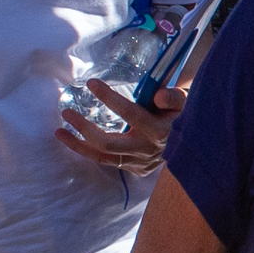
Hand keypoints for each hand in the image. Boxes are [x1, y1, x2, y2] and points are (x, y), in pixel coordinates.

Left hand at [58, 81, 183, 176]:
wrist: (195, 143)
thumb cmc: (183, 114)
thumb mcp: (185, 102)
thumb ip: (173, 97)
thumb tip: (157, 94)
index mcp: (160, 132)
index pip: (131, 114)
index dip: (110, 98)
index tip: (92, 83)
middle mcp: (147, 150)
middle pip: (107, 144)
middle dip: (84, 128)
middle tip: (67, 112)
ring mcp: (140, 163)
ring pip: (102, 158)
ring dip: (78, 145)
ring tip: (59, 131)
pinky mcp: (135, 169)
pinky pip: (107, 161)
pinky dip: (90, 152)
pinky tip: (76, 141)